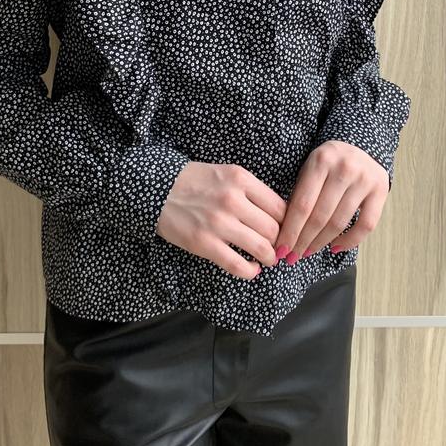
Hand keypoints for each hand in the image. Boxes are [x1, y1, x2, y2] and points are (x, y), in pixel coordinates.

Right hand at [156, 161, 287, 279]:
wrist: (158, 189)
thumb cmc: (194, 181)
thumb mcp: (226, 173)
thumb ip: (250, 190)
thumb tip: (277, 215)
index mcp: (241, 179)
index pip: (279, 207)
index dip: (286, 223)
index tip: (284, 230)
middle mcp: (233, 200)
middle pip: (273, 229)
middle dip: (279, 241)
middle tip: (277, 246)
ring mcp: (219, 223)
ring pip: (261, 248)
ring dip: (269, 257)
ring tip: (268, 259)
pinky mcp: (205, 243)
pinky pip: (238, 265)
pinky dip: (250, 271)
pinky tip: (252, 269)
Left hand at [274, 140, 388, 263]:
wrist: (360, 147)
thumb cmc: (327, 164)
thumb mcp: (309, 169)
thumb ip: (299, 194)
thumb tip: (285, 233)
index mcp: (320, 161)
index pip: (302, 204)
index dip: (291, 231)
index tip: (281, 249)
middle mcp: (344, 169)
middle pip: (320, 216)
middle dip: (303, 241)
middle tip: (292, 257)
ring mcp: (364, 180)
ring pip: (339, 222)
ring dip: (321, 243)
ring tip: (308, 252)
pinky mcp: (381, 190)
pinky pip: (366, 225)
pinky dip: (350, 241)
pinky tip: (334, 248)